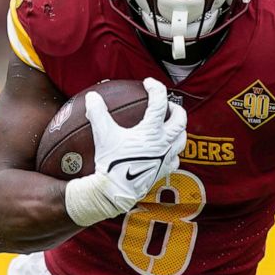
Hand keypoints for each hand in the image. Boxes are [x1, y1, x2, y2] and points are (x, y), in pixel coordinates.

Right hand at [84, 77, 186, 212]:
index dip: (156, 88)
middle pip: (180, 121)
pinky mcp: (163, 171)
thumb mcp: (102, 134)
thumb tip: (92, 96)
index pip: (159, 103)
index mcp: (151, 131)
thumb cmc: (110, 163)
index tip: (148, 83)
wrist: (116, 191)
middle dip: (177, 109)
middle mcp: (163, 143)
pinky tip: (165, 151)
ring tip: (170, 125)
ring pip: (182, 140)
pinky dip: (173, 152)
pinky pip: (175, 160)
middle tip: (168, 105)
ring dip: (179, 130)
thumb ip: (98, 113)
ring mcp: (166, 158)